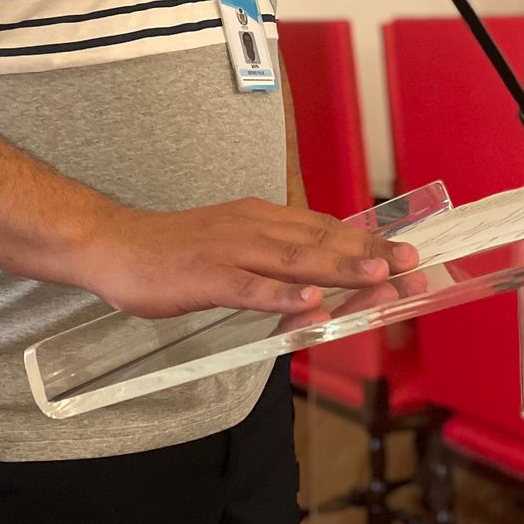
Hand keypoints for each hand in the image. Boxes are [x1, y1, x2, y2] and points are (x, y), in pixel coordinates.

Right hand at [79, 196, 420, 319]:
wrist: (112, 245)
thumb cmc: (173, 251)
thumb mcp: (231, 243)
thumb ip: (271, 257)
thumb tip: (314, 275)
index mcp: (260, 218)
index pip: (323, 229)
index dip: (365, 241)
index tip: (404, 252)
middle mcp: (252, 227)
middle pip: (319, 242)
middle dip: (368, 254)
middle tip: (410, 265)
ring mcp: (230, 251)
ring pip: (293, 261)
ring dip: (337, 269)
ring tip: (377, 276)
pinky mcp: (206, 276)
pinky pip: (250, 288)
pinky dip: (281, 296)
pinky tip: (309, 304)